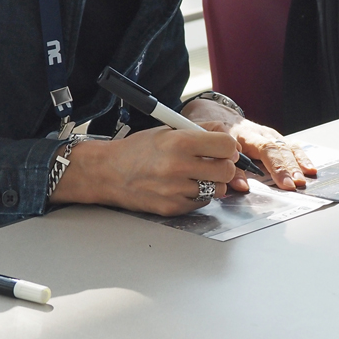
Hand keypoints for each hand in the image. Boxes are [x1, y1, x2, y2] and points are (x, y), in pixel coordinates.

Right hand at [48, 123, 238, 216]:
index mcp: (180, 142)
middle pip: (227, 171)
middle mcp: (179, 167)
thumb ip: (201, 131)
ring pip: (218, 189)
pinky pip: (202, 202)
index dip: (229, 147)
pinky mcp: (173, 208)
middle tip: (214, 162)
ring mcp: (176, 191)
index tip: (224, 148)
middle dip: (224, 166)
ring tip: (195, 174)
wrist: (108, 172)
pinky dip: (198, 195)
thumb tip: (230, 141)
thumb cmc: (138, 150)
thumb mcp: (168, 130)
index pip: (227, 146)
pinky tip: (182, 186)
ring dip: (212, 182)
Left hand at [182, 99, 316, 191]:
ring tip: (306, 178)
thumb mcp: (211, 148)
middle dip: (288, 167)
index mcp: (243, 134)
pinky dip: (301, 157)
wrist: (217, 116)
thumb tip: (243, 187)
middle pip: (278, 148)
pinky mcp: (275, 138)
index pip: (263, 148)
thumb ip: (226, 167)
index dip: (275, 166)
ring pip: (287, 145)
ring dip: (297, 163)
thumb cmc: (212, 135)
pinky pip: (291, 146)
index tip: (283, 183)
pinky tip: (310, 169)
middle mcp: (259, 132)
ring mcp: (269, 134)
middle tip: (295, 184)